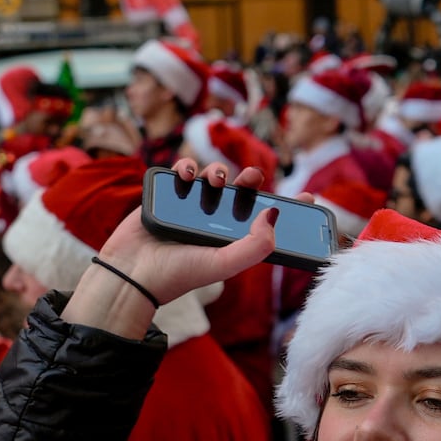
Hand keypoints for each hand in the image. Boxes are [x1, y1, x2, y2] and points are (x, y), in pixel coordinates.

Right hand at [68, 163, 282, 338]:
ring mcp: (192, 206)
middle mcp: (216, 221)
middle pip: (242, 191)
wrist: (132, 274)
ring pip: (214, 177)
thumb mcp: (223, 264)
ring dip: (218, 171)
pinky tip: (188, 175)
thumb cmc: (178, 274)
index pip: (266, 219)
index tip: (309, 196)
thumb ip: (254, 246)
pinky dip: (188, 166)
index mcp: (233, 238)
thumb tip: (274, 213)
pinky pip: (183, 171)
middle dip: (251, 178)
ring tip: (214, 181)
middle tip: (252, 177)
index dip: (288, 207)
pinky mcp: (168, 195)